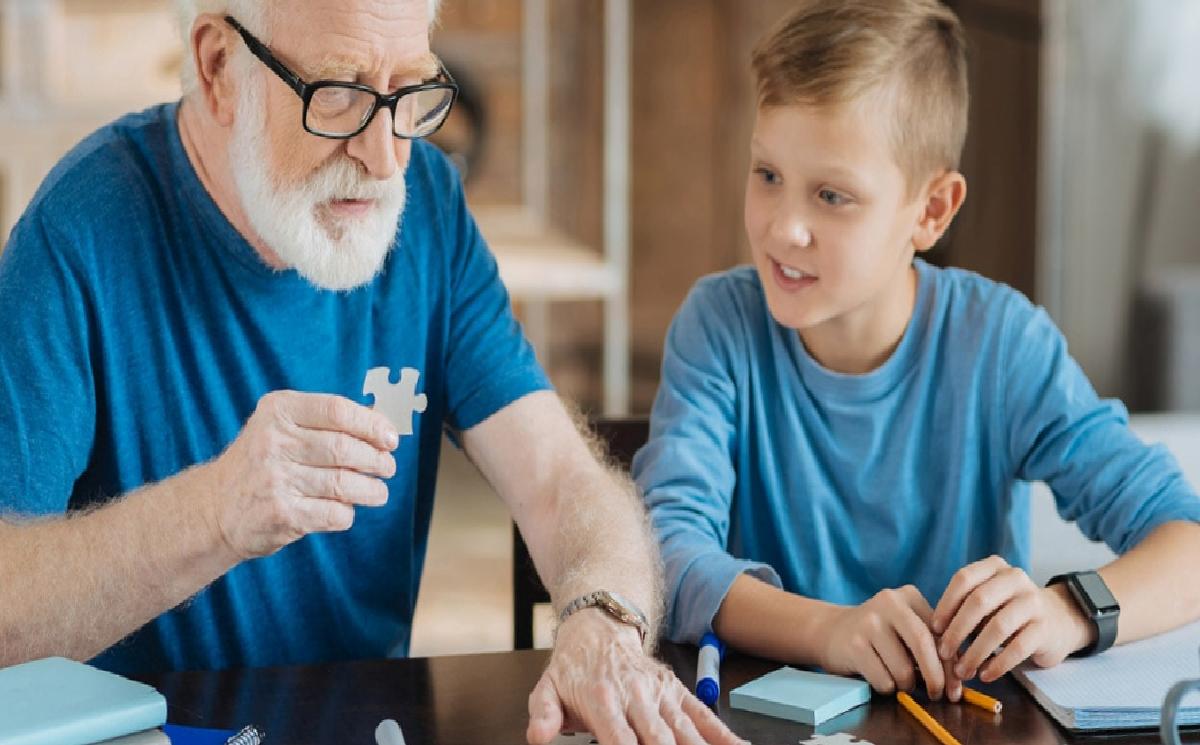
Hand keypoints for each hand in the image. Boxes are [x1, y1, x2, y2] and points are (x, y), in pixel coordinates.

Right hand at [202, 390, 398, 558]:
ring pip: (344, 484)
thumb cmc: (263, 462)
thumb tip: (382, 418)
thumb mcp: (284, 427)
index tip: (390, 438)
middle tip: (387, 467)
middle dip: (376, 460)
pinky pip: (334, 513)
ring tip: (378, 492)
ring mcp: (276, 479)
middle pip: (344, 449)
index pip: (337, 410)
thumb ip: (329, 420)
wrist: (215, 508)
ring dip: (371, 490)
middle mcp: (273, 442)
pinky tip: (345, 510)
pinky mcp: (282, 514)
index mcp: (278, 411)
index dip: (372, 425)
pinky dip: (347, 513)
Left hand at [526, 609, 747, 744]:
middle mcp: (637, 696)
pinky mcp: (677, 692)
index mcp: (603, 699)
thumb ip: (545, 714)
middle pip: (660, 739)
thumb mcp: (546, 687)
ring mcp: (661, 694)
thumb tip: (538, 736)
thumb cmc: (574, 666)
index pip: (620, 740)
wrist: (599, 627)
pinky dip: (723, 735)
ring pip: (685, 730)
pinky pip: (703, 716)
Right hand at [819, 585, 958, 699]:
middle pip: (924, 645)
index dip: (951, 665)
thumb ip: (932, 643)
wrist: (831, 631)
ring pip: (903, 669)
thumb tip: (961, 674)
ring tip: (898, 681)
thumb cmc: (880, 636)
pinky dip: (887, 687)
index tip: (957, 688)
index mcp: (909, 596)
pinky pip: (883, 680)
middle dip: (935, 677)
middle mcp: (889, 602)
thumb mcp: (906, 628)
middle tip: (937, 695)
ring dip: (906, 686)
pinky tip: (879, 676)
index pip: (940, 634)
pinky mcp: (853, 644)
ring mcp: (868, 622)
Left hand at [931, 555, 1095, 682]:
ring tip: (962, 671)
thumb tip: (933, 633)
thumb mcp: (986, 601)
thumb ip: (963, 608)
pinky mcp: (1045, 628)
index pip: (964, 579)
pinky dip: (998, 664)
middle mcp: (1016, 578)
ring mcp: (1033, 602)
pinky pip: (1017, 648)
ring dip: (975, 652)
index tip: (933, 628)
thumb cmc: (1007, 611)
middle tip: (944, 653)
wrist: (1057, 621)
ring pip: (998, 627)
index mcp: (995, 567)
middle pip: (979, 601)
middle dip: (957, 630)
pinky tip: (985, 675)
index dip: (945, 604)